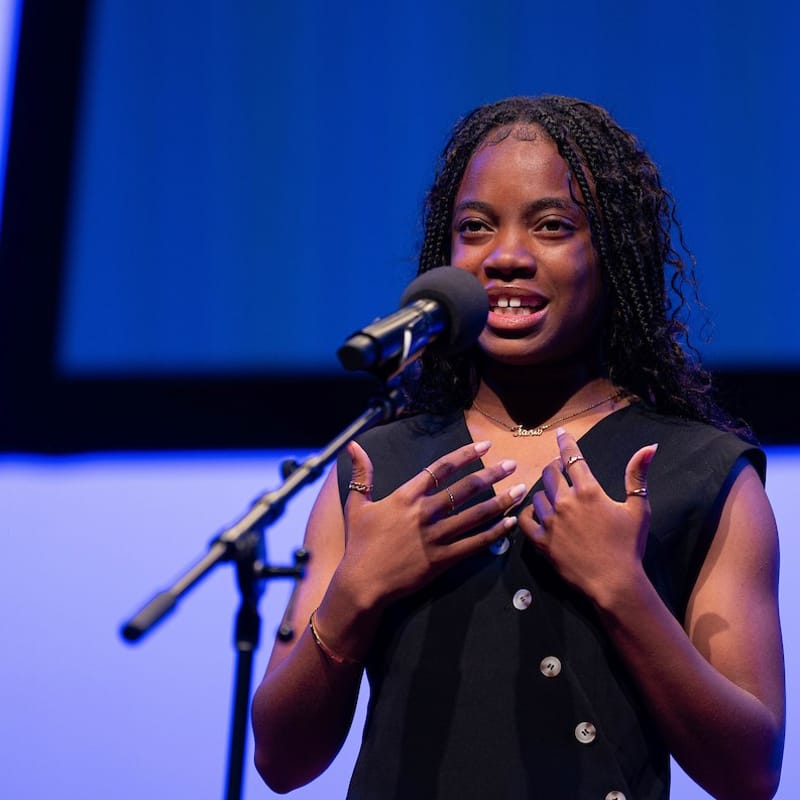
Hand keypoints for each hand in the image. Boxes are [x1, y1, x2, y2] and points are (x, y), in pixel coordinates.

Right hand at [334, 439, 525, 608]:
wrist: (362, 583)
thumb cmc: (359, 543)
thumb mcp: (356, 505)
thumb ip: (361, 474)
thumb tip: (353, 445)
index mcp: (406, 496)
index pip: (441, 468)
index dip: (465, 455)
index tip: (485, 446)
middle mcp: (424, 513)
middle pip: (465, 488)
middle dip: (492, 475)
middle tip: (512, 464)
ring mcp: (435, 537)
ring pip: (475, 515)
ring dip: (501, 501)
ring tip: (521, 491)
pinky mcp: (442, 560)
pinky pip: (474, 544)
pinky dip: (494, 533)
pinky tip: (510, 524)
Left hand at [516, 428, 657, 606]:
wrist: (614, 583)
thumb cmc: (629, 545)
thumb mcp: (639, 508)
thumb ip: (637, 475)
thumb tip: (649, 447)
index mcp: (588, 491)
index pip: (572, 457)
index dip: (565, 443)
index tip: (560, 433)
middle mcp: (565, 502)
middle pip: (550, 473)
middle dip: (553, 466)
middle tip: (558, 467)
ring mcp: (550, 522)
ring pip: (537, 495)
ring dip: (544, 491)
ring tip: (552, 495)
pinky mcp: (540, 541)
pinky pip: (524, 519)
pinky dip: (527, 512)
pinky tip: (535, 512)